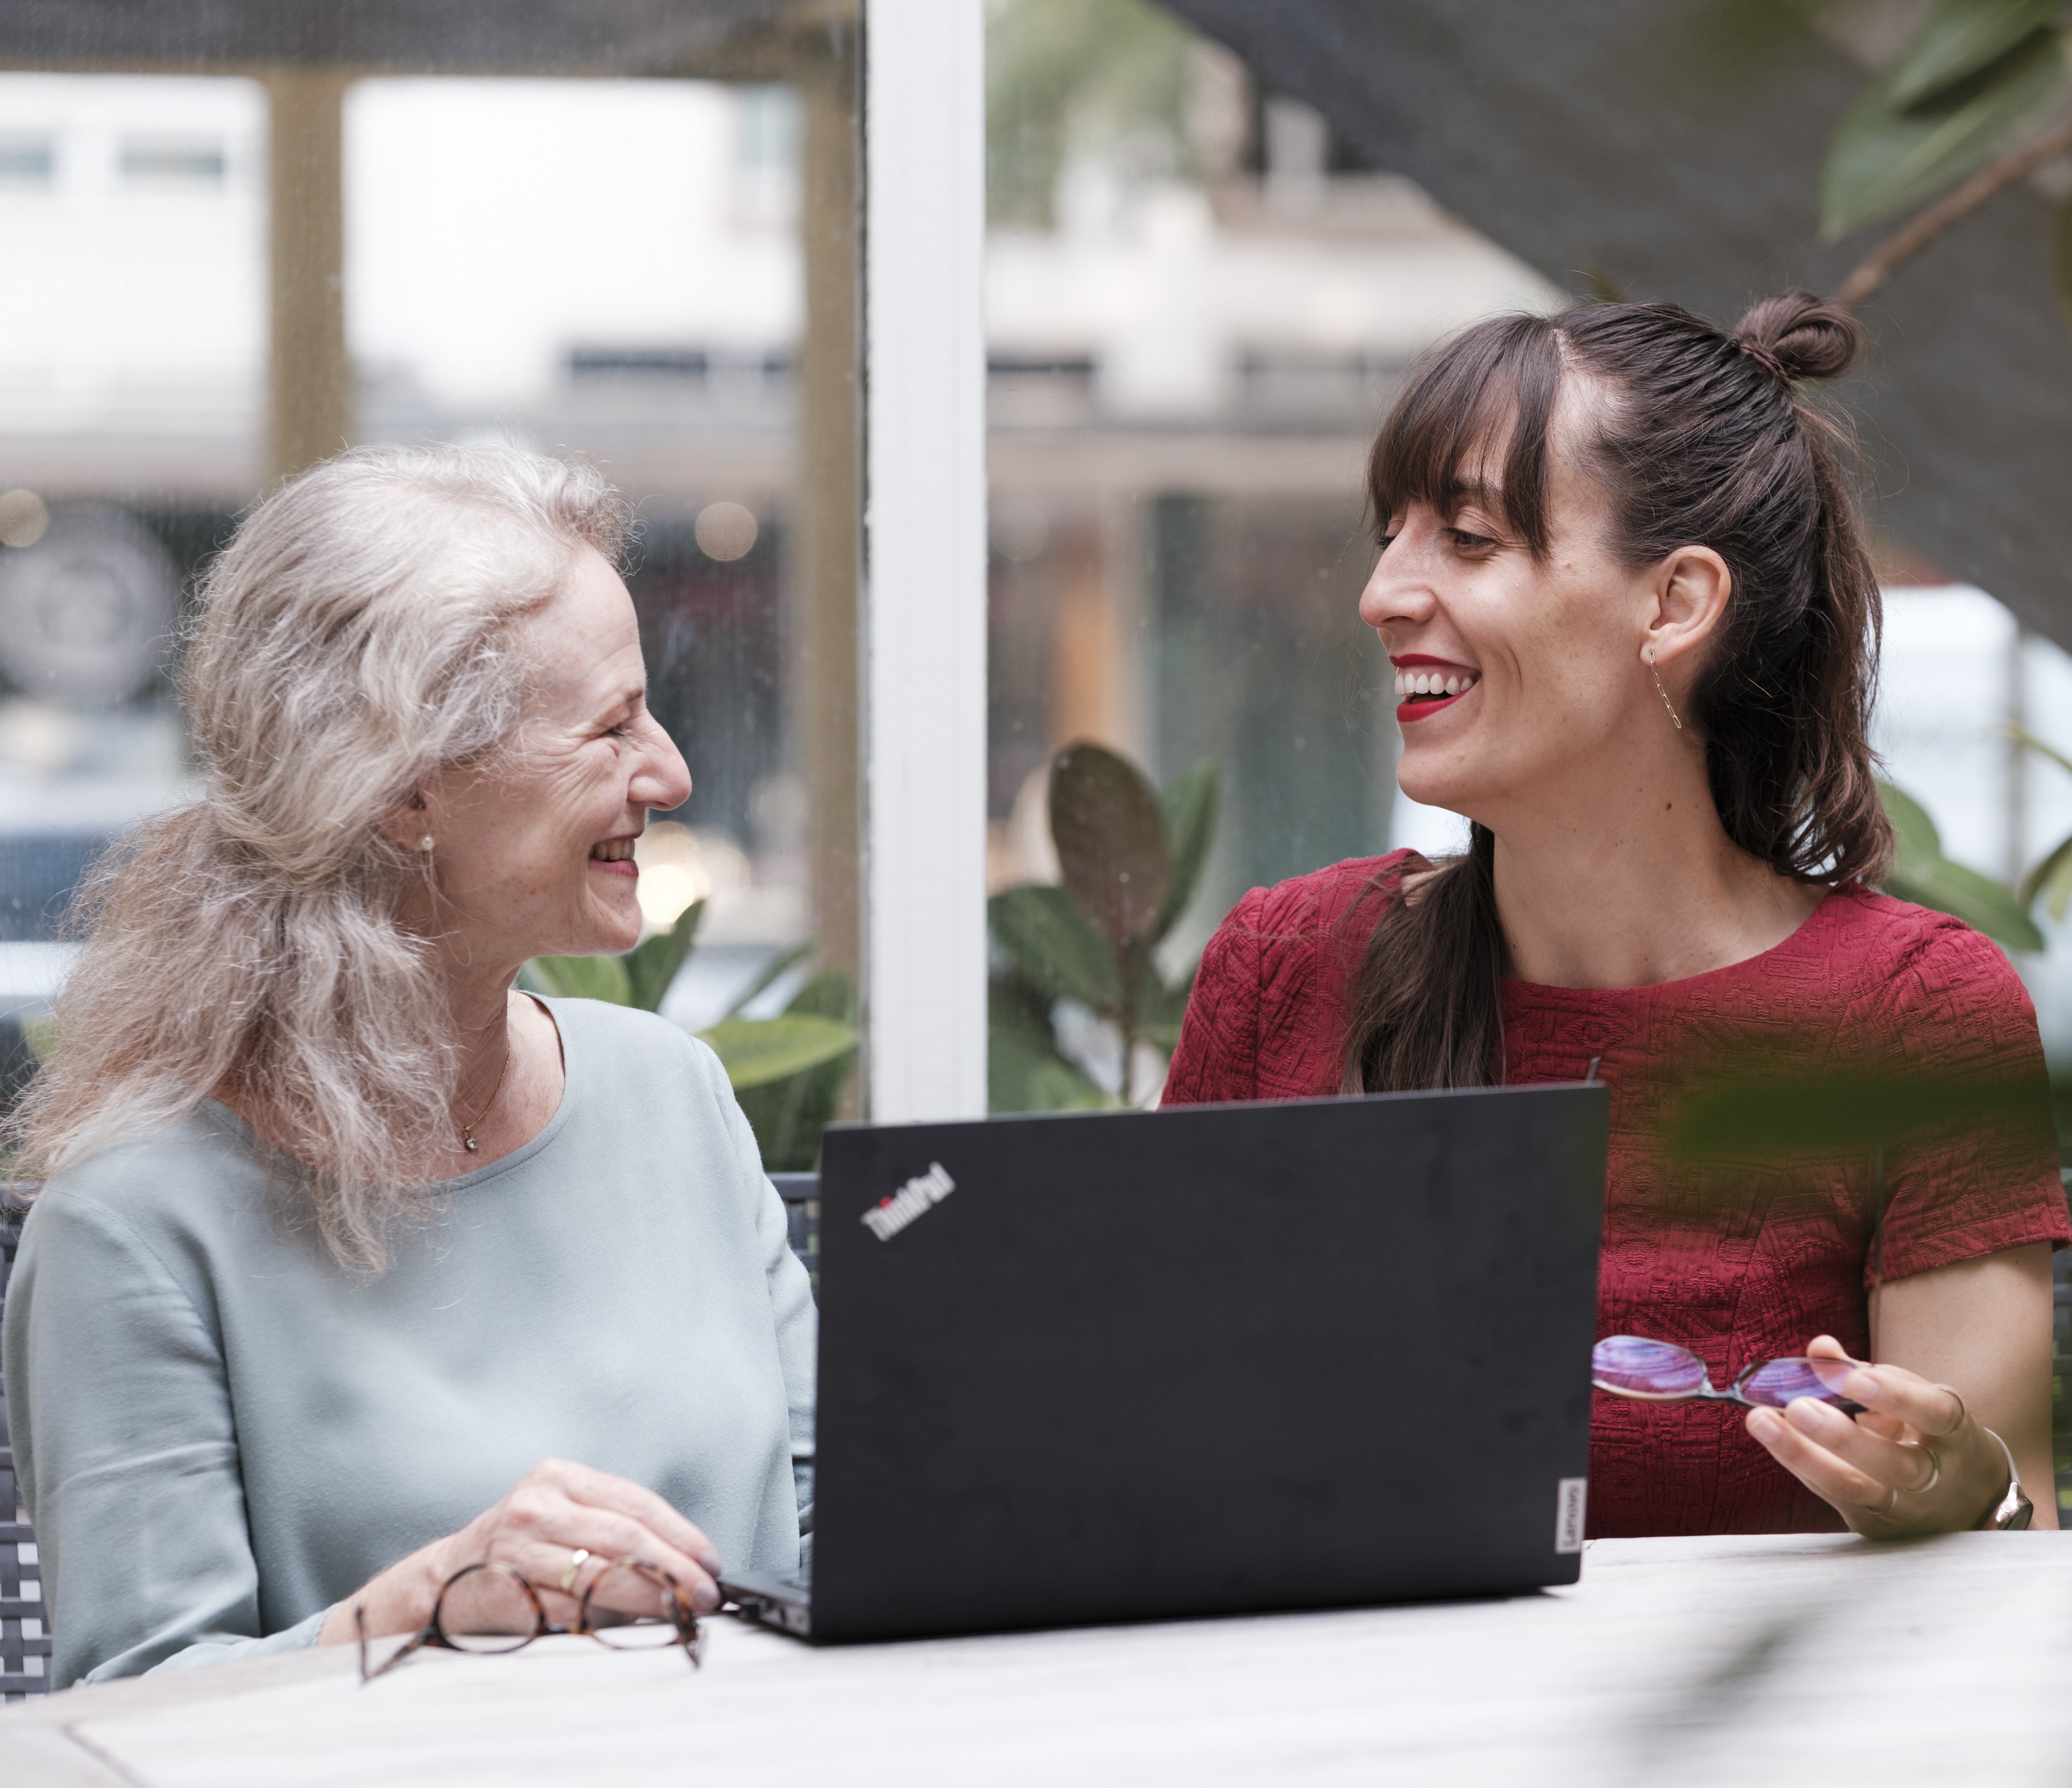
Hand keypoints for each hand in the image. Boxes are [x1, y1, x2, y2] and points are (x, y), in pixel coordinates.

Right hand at [318, 1458, 722, 1645]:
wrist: (442, 1580)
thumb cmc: (520, 1548)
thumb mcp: (564, 1515)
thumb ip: (615, 1526)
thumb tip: (687, 1561)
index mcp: (558, 1476)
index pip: (636, 1503)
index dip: (681, 1535)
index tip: (711, 1562)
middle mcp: (535, 1505)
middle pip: (624, 1538)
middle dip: (675, 1570)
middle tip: (706, 1594)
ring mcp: (516, 1547)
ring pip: (601, 1574)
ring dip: (651, 1598)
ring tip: (682, 1611)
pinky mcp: (503, 1589)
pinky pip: (567, 1608)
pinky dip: (606, 1621)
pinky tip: (632, 1627)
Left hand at [1743, 1335, 2004, 1536]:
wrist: (1964, 1497)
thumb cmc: (1927, 1431)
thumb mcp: (1913, 1397)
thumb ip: (1866, 1372)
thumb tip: (1821, 1348)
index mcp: (1953, 1433)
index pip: (1932, 1414)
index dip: (1896, 1396)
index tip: (1855, 1377)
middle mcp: (1934, 1477)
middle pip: (1893, 1463)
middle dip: (1841, 1436)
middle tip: (1797, 1407)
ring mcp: (1903, 1507)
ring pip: (1853, 1487)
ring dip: (1801, 1454)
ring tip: (1761, 1421)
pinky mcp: (1873, 1524)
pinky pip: (1831, 1494)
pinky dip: (1800, 1464)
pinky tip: (1773, 1438)